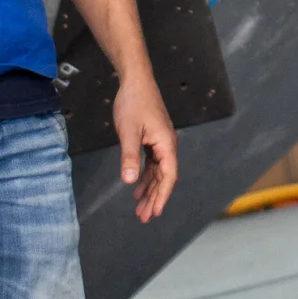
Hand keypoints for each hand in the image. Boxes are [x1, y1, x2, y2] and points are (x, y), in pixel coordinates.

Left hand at [113, 76, 177, 221]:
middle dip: (155, 198)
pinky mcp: (153, 138)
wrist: (135, 80)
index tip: (155, 213)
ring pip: (157, 171)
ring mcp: (160, 141)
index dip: (162, 196)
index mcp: (166, 144)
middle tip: (144, 218)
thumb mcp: (128, 132)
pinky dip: (145, 176)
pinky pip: (151, 162)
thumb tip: (129, 182)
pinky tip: (136, 186)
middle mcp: (167, 144)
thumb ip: (129, 157)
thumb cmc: (133, 103)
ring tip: (139, 208)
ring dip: (149, 189)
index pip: (168, 176)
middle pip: (164, 177)